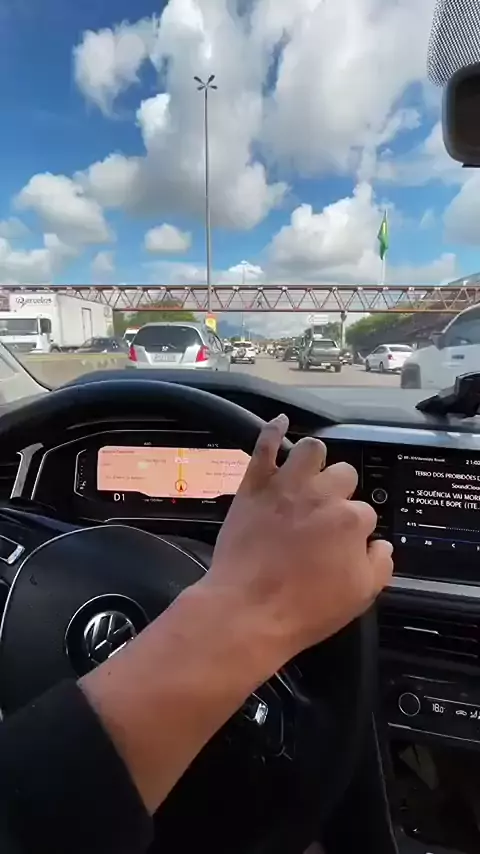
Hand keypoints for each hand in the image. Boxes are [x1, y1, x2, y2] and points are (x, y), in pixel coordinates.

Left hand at [205, 415, 392, 661]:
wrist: (248, 610)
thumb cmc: (305, 608)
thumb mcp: (360, 596)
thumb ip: (380, 564)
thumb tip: (381, 544)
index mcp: (352, 520)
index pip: (365, 513)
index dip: (355, 531)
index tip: (342, 546)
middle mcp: (323, 494)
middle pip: (344, 475)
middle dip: (340, 493)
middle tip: (324, 517)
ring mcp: (286, 485)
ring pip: (312, 450)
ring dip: (316, 461)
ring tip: (311, 476)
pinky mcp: (254, 485)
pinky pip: (265, 445)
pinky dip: (273, 430)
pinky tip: (280, 422)